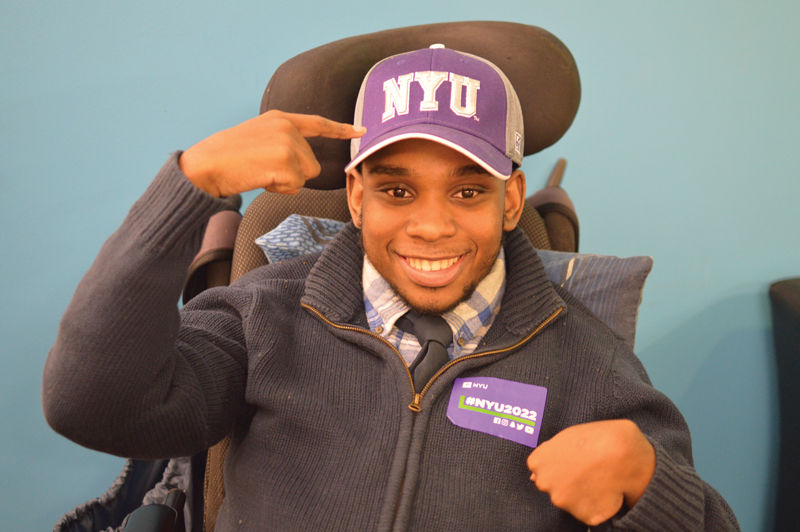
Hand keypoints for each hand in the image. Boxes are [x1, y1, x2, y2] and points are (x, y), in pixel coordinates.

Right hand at [179, 110, 365, 196]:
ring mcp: (287, 142)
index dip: (340, 129)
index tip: (361, 130)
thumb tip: (302, 171)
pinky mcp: (285, 160)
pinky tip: (260, 178)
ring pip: (307, 175)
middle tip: (262, 169)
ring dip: (286, 182)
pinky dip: (280, 189)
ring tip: (260, 172)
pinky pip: (296, 186)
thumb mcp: (257, 139)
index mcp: (280, 118)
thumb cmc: (226, 159)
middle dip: (292, 174)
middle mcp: (287, 126)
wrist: (206, 165)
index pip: (317, 123)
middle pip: (312, 163)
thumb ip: (282, 145)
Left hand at [526, 419, 655, 525]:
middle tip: (587, 471)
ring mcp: (563, 502)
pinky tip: (606, 489)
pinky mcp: (584, 515)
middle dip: (568, 483)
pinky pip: (590, 513)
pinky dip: (598, 505)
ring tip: (599, 478)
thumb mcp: (564, 438)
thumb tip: (533, 475)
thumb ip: (547, 456)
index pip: (541, 472)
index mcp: (537, 463)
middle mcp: (545, 484)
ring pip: (571, 502)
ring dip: (583, 495)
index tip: (573, 463)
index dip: (559, 468)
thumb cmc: (595, 438)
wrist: (622, 450)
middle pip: (555, 488)